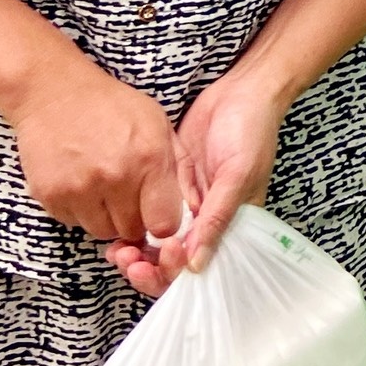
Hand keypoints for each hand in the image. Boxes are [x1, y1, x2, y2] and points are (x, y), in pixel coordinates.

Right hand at [3, 60, 183, 256]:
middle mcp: (115, 178)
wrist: (55, 93)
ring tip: (104, 187)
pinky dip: (80, 210)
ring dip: (106, 216)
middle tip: (128, 196)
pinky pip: (74, 222)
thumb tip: (193, 207)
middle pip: (132, 230)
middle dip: (134, 219)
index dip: (162, 221)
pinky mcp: (50, 196)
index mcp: (149, 159)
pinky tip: (81, 182)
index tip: (156, 211)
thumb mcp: (158, 123)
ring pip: (102, 231)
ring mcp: (79, 189)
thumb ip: (177, 166)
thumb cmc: (113, 106)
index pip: (164, 223)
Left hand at [108, 70, 287, 294]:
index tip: (157, 258)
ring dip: (136, 252)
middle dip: (148, 268)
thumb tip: (196, 265)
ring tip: (116, 248)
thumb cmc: (251, 133)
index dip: (173, 272)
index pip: (198, 266)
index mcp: (228, 226)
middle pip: (172, 261)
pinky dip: (131, 224)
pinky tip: (114, 226)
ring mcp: (185, 205)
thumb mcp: (238, 176)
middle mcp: (205, 221)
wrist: (241, 92)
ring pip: (156, 243)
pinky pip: (147, 213)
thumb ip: (217, 219)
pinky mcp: (169, 186)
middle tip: (126, 258)